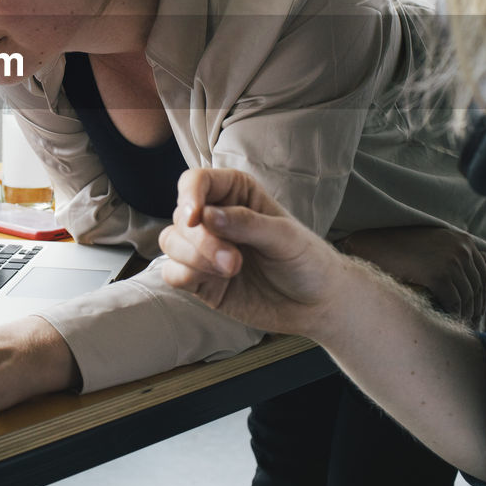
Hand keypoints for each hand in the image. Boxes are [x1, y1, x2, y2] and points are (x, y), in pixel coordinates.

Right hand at [159, 168, 349, 338]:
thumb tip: (206, 215)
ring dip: (194, 258)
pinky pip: (172, 272)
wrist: (316, 304)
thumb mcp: (285, 237)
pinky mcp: (199, 279)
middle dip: (202, 241)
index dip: (190, 196)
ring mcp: (204, 249)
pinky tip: (216, 282)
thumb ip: (247, 223)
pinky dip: (185, 276)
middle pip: (181, 217)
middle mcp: (214, 217)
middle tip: (233, 261)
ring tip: (231, 271)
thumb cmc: (307, 261)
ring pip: (170, 242)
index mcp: (235, 193)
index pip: (196, 182)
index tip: (195, 218)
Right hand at [337, 226, 485, 322]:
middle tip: (471, 324)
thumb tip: (482, 269)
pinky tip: (447, 321)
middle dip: (476, 308)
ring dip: (465, 315)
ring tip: (460, 327)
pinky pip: (454, 302)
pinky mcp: (439, 275)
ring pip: (467, 297)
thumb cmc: (401, 248)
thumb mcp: (435, 243)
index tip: (478, 311)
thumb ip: (456, 254)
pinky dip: (453, 314)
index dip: (482, 296)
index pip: (484, 274)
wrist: (374, 246)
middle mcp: (462, 248)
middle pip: (478, 287)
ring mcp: (451, 261)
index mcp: (464, 240)